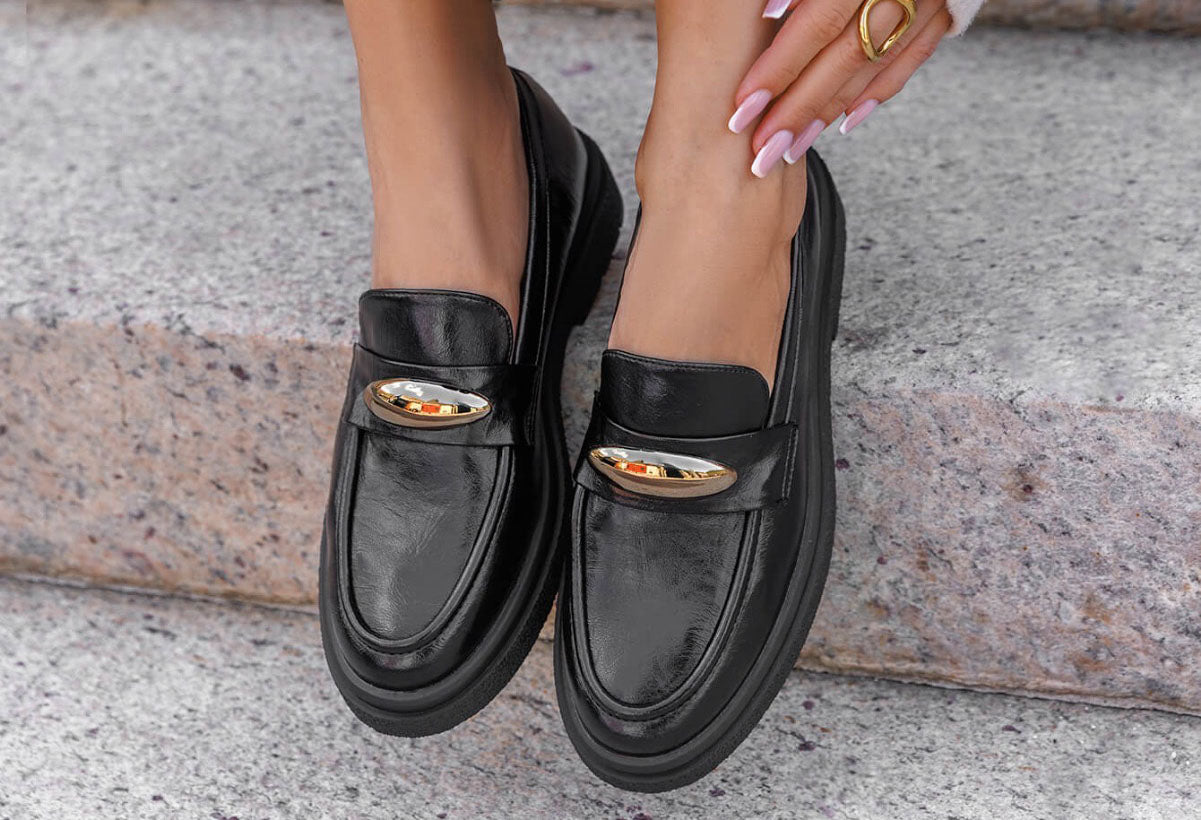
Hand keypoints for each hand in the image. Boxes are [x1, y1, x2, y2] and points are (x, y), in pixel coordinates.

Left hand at [729, 0, 953, 176]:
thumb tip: (764, 9)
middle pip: (842, 56)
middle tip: (760, 150)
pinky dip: (877, 92)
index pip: (817, 24)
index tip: (742, 106)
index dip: (777, 69)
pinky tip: (846, 122)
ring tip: (790, 146)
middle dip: (797, 108)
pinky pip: (912, 58)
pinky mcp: (949, 4)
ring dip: (829, 112)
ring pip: (874, 64)